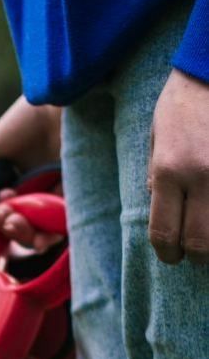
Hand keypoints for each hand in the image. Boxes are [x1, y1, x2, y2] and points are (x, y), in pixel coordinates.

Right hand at [0, 96, 62, 251]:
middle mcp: (40, 196)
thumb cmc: (27, 119)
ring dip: (29, 236)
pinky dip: (52, 228)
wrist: (61, 100)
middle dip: (12, 231)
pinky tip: (39, 216)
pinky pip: (67, 224)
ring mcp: (62, 199)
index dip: (0, 224)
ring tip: (17, 221)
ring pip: (46, 234)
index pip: (9, 220)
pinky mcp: (82, 198)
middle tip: (6, 217)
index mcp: (19, 188)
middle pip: (27, 232)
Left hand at [148, 68, 208, 264]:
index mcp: (170, 170)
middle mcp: (202, 174)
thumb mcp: (157, 139)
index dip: (169, 254)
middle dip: (197, 255)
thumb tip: (165, 216)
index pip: (165, 234)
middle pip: (202, 243)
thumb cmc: (183, 103)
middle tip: (197, 250)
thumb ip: (159, 180)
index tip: (173, 256)